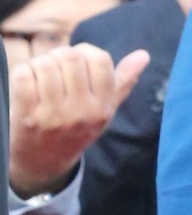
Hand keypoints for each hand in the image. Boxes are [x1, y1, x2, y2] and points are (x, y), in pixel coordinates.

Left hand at [9, 44, 150, 196]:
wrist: (45, 162)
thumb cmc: (77, 128)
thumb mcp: (104, 109)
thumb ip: (123, 81)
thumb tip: (144, 55)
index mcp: (103, 108)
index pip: (99, 59)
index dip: (85, 52)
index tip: (79, 62)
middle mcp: (81, 113)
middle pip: (70, 57)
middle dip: (60, 56)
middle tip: (56, 68)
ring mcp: (53, 116)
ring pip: (45, 64)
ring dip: (40, 64)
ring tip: (42, 76)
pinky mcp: (26, 116)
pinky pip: (23, 75)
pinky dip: (23, 72)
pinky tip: (28, 83)